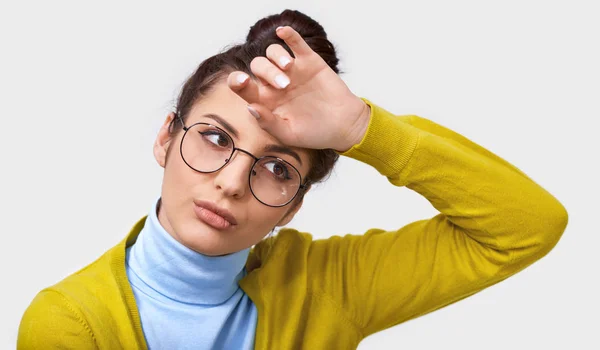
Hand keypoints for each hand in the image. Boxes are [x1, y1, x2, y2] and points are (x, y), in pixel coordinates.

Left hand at [227, 26, 370, 151]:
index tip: (243, 81)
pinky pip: (295, 42)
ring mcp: (292, 70)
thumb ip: (268, 123)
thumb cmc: (314, 133)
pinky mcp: (309, 61)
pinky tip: (282, 32)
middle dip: (267, 72)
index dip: (237, 81)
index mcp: (265, 101)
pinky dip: (288, 34)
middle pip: (258, 66)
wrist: (343, 125)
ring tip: (289, 68)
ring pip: (273, 52)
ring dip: (277, 57)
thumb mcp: (289, 134)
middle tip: (284, 86)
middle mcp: (275, 83)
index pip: (243, 86)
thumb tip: (250, 107)